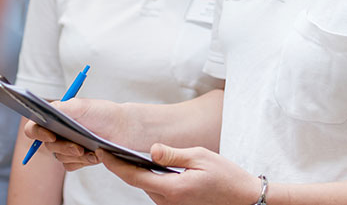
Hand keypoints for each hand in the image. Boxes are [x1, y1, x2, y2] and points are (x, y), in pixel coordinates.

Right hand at [23, 98, 131, 171]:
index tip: (51, 136)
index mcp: (55, 118)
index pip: (33, 128)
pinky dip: (82, 162)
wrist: (122, 128)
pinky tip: (94, 155)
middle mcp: (57, 133)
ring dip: (75, 155)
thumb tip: (47, 109)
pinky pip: (70, 166)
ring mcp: (65, 147)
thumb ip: (63, 107)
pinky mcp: (75, 159)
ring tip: (93, 150)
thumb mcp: (83, 106)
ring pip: (60, 158)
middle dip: (64, 147)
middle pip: (47, 146)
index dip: (37, 133)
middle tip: (79, 147)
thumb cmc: (103, 113)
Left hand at [101, 144, 261, 204]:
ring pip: (147, 187)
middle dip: (123, 165)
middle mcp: (168, 202)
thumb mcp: (200, 157)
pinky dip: (150, 178)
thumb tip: (150, 149)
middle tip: (111, 147)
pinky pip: (157, 191)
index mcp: (172, 189)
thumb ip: (172, 154)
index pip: (133, 177)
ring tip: (128, 153)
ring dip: (138, 172)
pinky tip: (151, 165)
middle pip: (137, 182)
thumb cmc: (227, 178)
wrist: (244, 199)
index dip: (114, 164)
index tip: (102, 151)